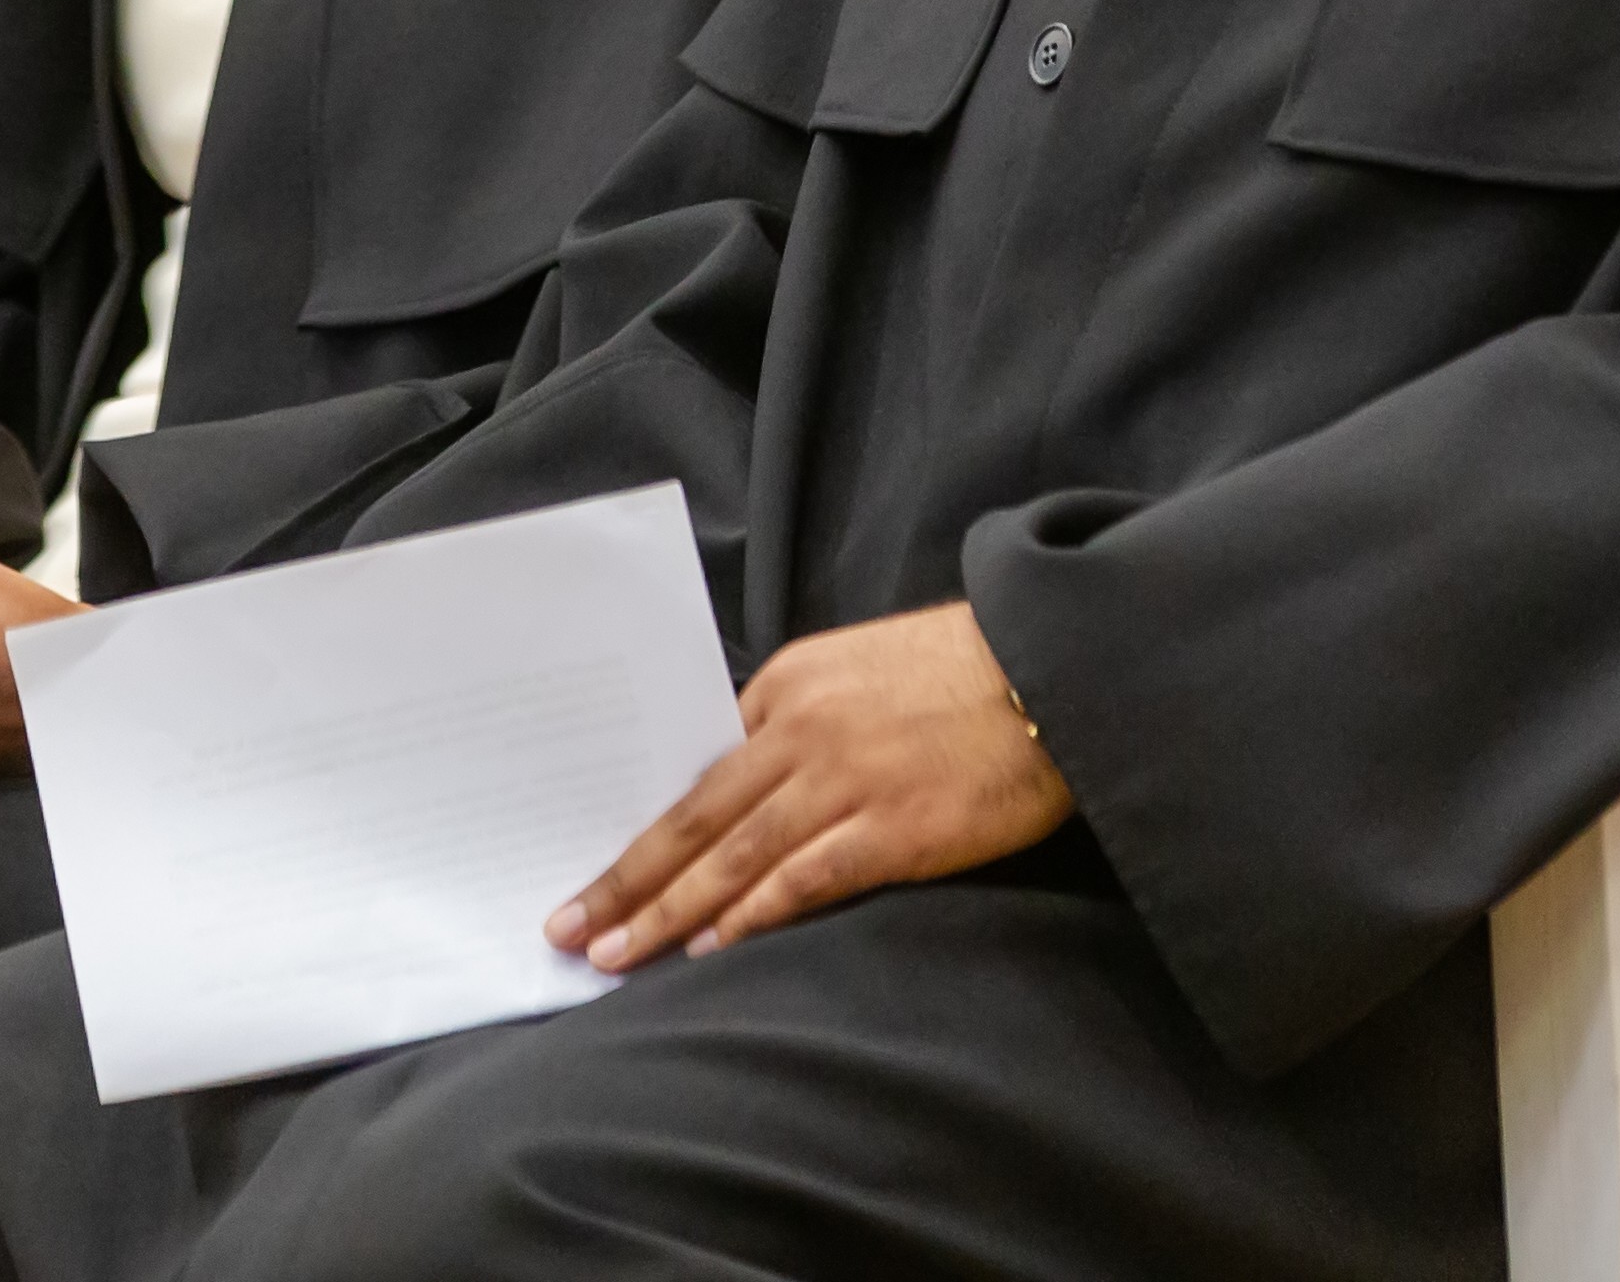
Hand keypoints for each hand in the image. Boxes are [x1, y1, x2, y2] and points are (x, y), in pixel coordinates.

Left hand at [547, 602, 1069, 972]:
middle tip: (567, 927)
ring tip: (616, 954)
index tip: (592, 867)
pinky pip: (803, 879)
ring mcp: (845, 779)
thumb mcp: (855, 671)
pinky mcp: (894, 827)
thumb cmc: (957, 673)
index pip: (695, 766)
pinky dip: (750, 916)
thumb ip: (795, 723)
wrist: (1053, 666)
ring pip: (732, 856)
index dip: (640, 826)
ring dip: (666, 910)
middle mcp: (800, 730)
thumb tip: (737, 787)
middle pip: (693, 817)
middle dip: (623, 878)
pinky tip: (710, 947)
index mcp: (786, 686)